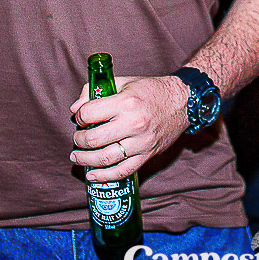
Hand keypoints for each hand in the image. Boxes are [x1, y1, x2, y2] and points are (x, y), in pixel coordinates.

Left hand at [69, 75, 188, 182]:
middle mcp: (133, 124)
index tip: (80, 118)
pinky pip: (123, 171)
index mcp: (125, 103)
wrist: (183, 102)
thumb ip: (96, 92)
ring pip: (105, 158)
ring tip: (77, 156)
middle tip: (77, 138)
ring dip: (85, 160)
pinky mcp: (147, 155)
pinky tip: (92, 175)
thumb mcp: (124, 82)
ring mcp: (141, 142)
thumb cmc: (152, 91)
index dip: (79, 117)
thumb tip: (75, 109)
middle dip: (79, 140)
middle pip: (93, 139)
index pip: (89, 114)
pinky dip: (104, 176)